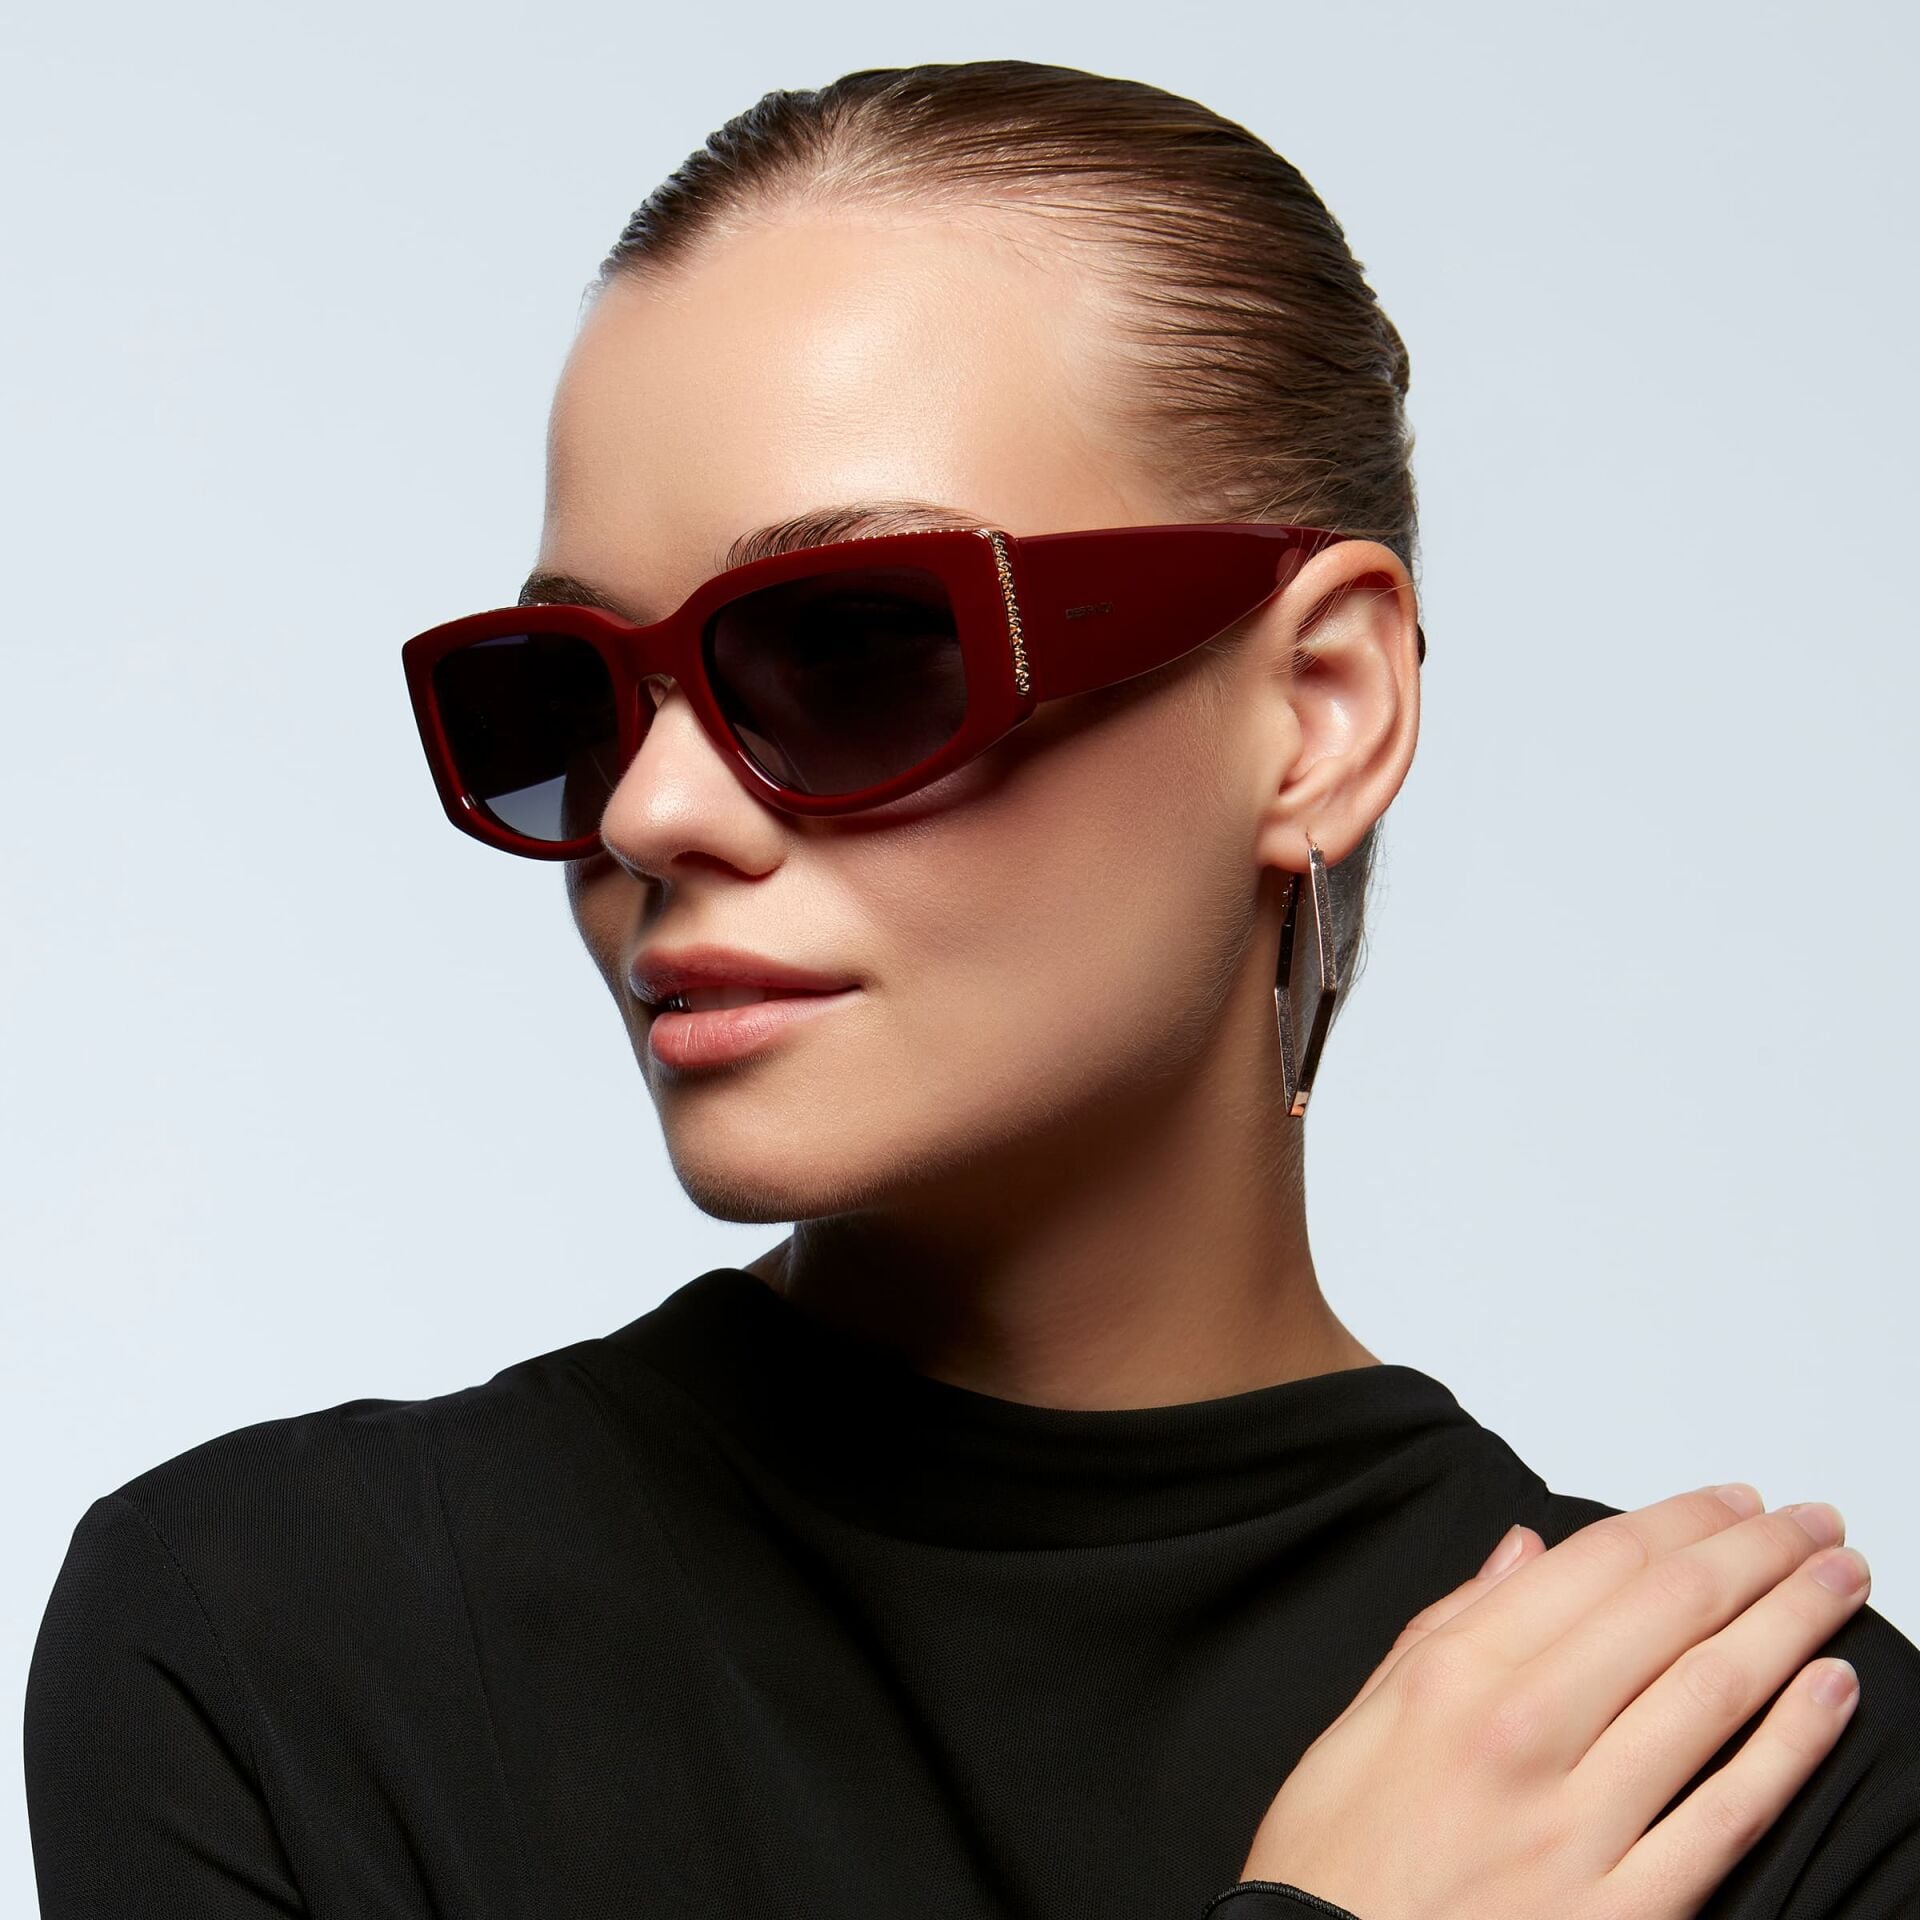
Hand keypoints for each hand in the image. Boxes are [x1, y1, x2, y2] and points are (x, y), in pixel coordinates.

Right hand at [1238, 1484, 1868, 1919]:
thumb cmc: (1336, 1861)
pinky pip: (1728, 1814)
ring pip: (1712, 1693)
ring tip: (1839, 1579)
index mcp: (1454, 1677)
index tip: (1733, 1503)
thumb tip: (1525, 1550)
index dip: (1680, 1522)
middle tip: (1811, 1522)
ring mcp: (1581, 1825)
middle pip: (1669, 1613)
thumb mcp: (1357, 1720)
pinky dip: (1791, 1744)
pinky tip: (1829, 1692)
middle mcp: (1523, 1735)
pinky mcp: (1626, 1911)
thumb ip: (1446, 1625)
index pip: (1596, 1567)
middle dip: (1756, 1554)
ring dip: (1792, 1621)